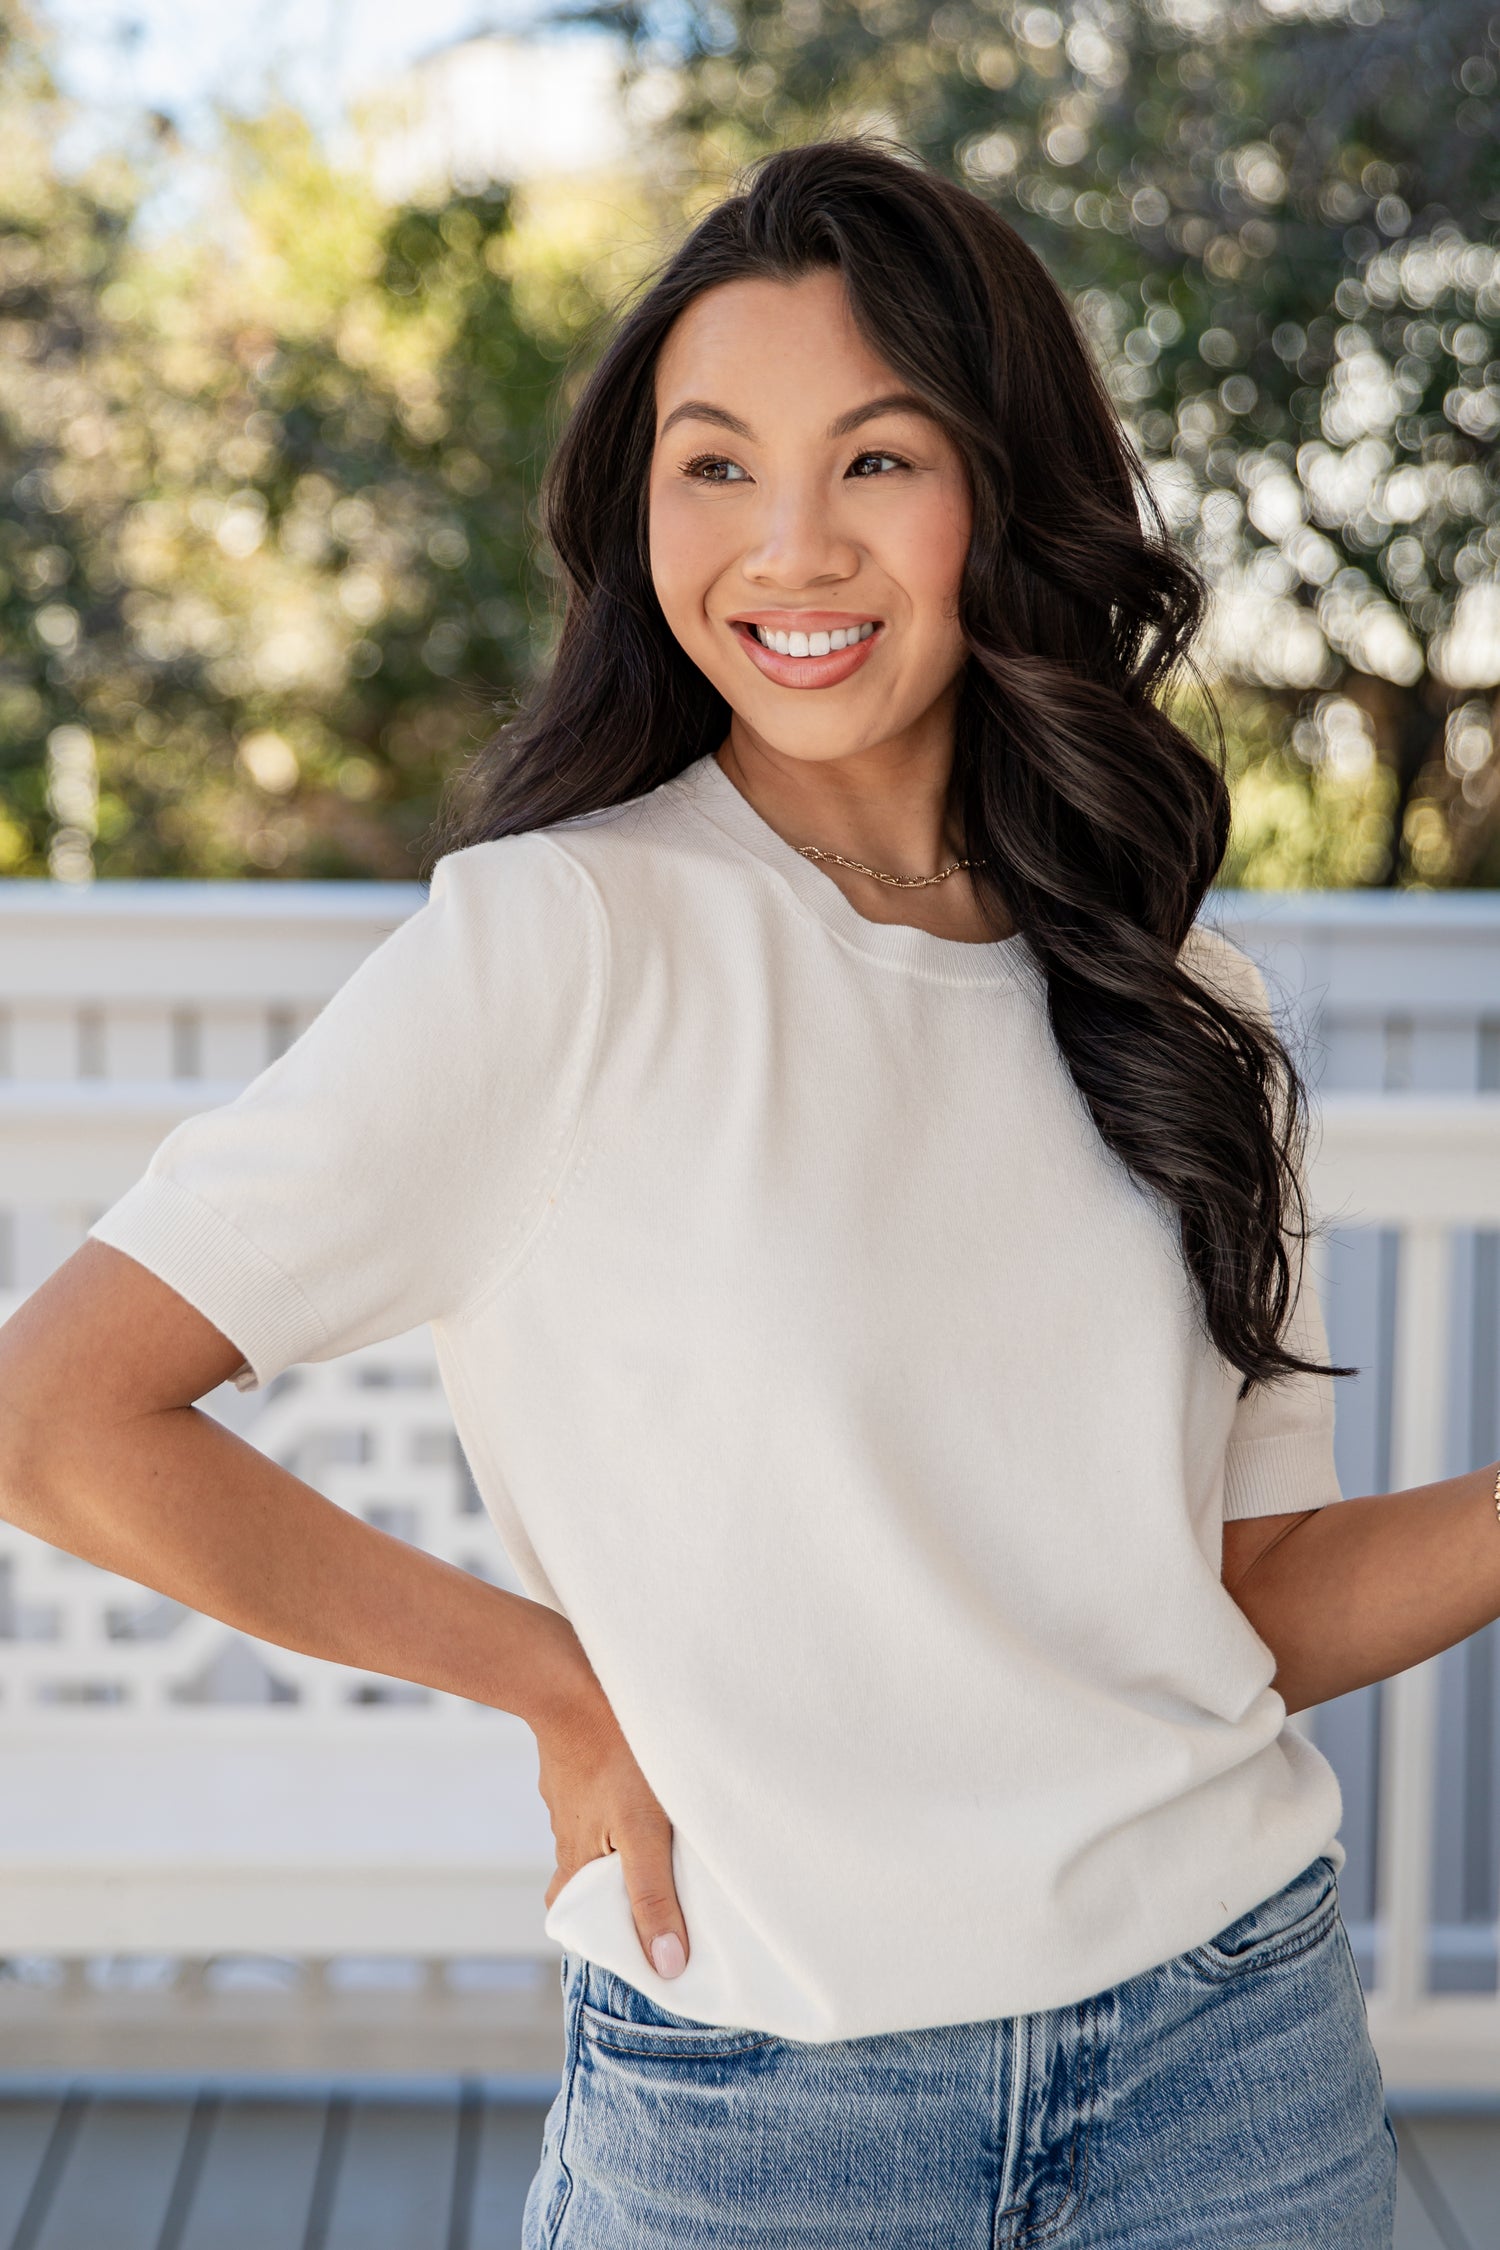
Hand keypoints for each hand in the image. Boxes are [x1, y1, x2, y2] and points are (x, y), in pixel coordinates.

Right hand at [531, 1618, 688, 1981]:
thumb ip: (655, 1896)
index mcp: (575, 1862)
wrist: (572, 1680)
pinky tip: (641, 1779)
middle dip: (616, 1884)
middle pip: (586, 1874)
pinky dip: (615, 1796)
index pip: (574, 1916)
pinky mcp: (576, 1760)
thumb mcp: (645, 1833)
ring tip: (661, 1831)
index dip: (599, 1929)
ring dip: (620, 1837)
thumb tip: (668, 1967)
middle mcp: (566, 1833)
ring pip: (593, 1830)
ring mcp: (567, 1795)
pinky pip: (595, 1791)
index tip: (631, 1936)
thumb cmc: (615, 1757)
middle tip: (656, 1884)